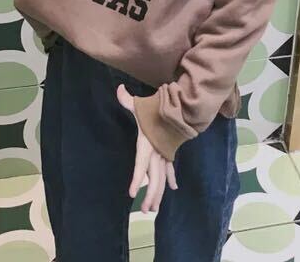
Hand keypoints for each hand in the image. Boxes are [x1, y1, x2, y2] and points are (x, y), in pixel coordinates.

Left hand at [116, 84, 176, 212]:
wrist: (180, 105)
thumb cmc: (157, 106)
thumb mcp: (140, 104)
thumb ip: (128, 100)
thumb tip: (119, 89)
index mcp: (147, 144)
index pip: (141, 164)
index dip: (137, 178)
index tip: (132, 193)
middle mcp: (156, 152)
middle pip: (154, 178)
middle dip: (150, 195)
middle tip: (144, 210)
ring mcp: (165, 152)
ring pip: (162, 177)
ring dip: (159, 193)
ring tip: (153, 207)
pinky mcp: (170, 150)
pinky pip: (170, 167)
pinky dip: (172, 178)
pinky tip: (174, 188)